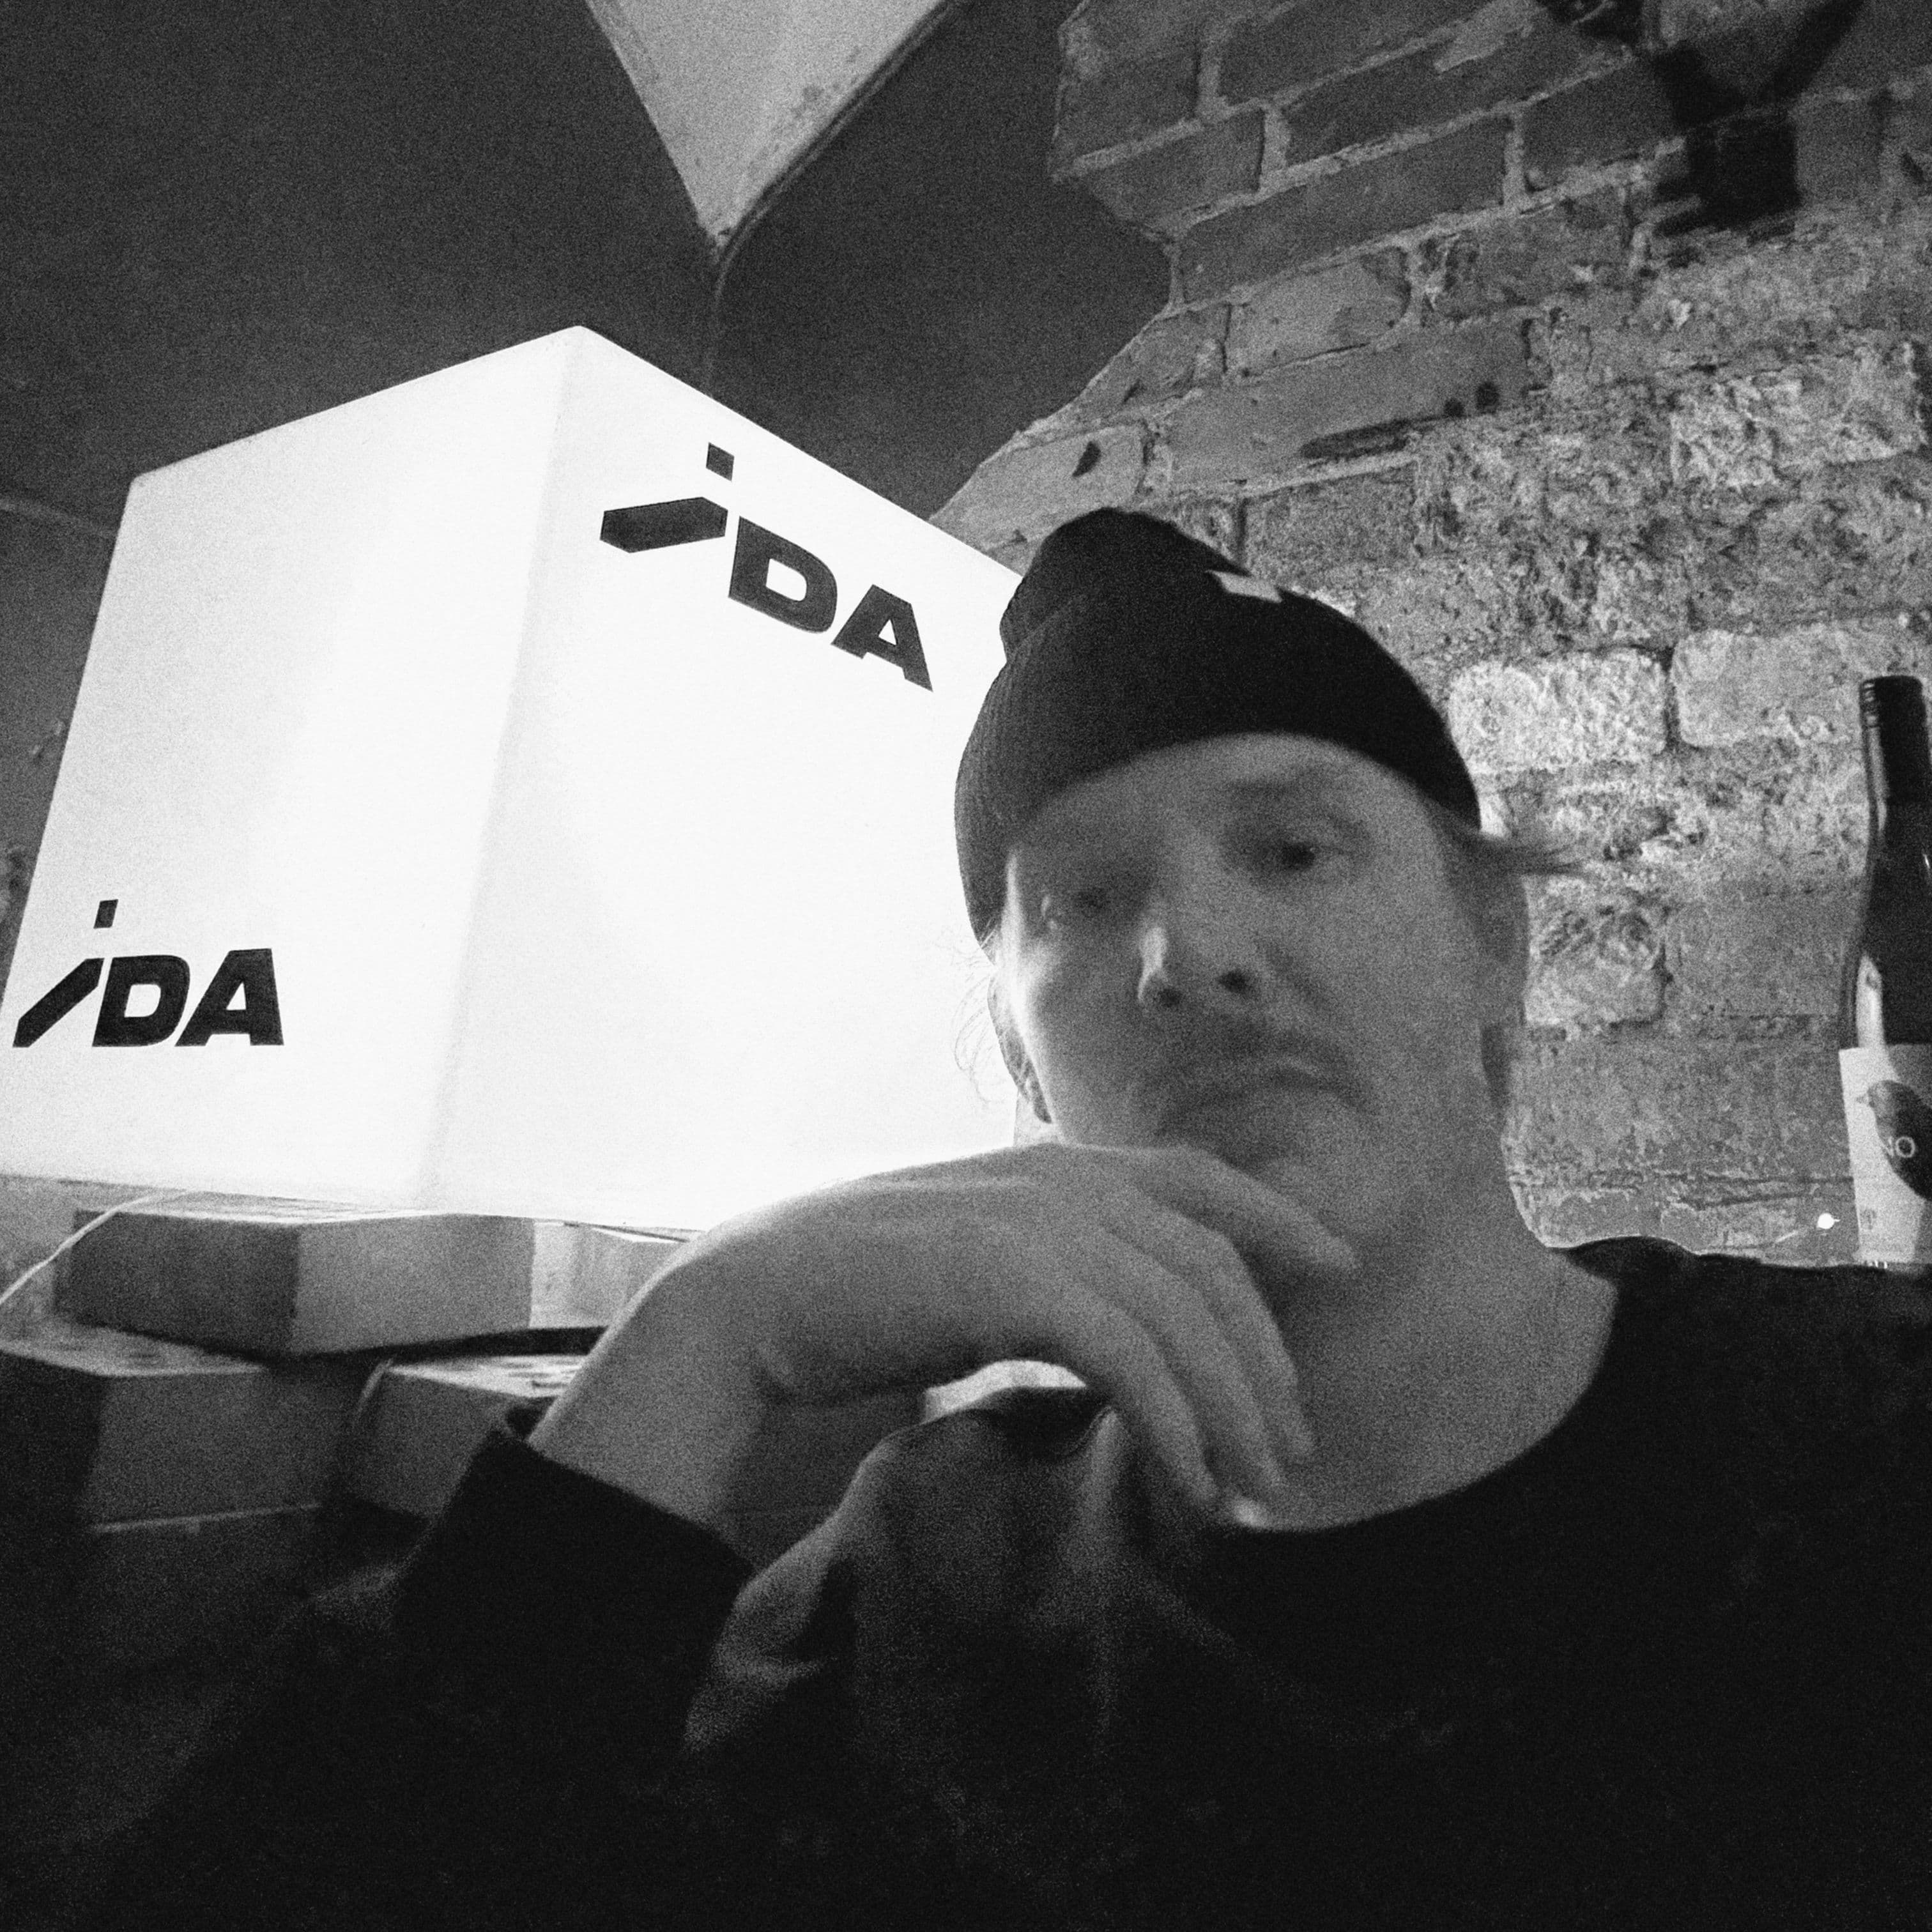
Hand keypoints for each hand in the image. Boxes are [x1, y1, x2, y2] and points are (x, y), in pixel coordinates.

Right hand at [529, 1142, 1358, 1546]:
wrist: (751, 1299)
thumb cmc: (859, 1293)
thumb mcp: (978, 1260)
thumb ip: (1053, 1268)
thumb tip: (1122, 1331)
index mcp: (1055, 1163)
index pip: (1196, 1181)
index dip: (1276, 1217)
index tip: (1335, 1265)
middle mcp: (1061, 1179)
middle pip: (1208, 1264)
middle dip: (1261, 1360)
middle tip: (1290, 1447)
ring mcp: (1037, 1223)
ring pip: (1183, 1315)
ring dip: (1231, 1409)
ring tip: (1254, 1487)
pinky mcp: (1011, 1280)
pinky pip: (1132, 1356)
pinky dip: (1174, 1424)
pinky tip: (1190, 1478)